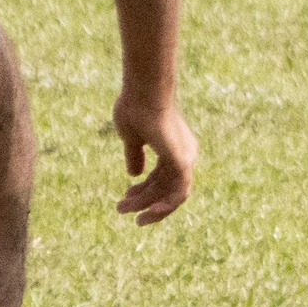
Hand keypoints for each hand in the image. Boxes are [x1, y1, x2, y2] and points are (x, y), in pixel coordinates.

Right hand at [113, 90, 196, 224]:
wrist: (142, 93)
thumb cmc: (136, 107)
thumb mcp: (132, 137)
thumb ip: (135, 155)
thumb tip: (134, 175)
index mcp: (173, 146)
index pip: (161, 177)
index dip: (144, 190)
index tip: (126, 195)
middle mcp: (184, 153)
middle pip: (164, 187)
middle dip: (142, 200)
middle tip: (121, 208)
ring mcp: (186, 158)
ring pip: (169, 194)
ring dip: (147, 206)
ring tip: (124, 210)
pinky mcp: (183, 162)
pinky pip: (178, 194)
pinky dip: (164, 207)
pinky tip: (147, 213)